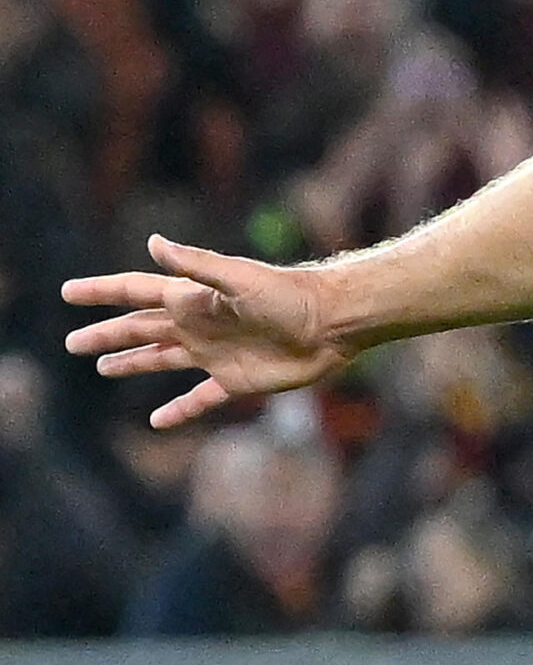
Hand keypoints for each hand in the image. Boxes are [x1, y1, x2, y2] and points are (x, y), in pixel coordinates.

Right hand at [62, 236, 353, 428]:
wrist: (333, 323)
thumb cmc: (289, 294)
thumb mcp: (239, 276)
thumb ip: (196, 264)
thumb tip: (152, 242)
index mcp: (193, 299)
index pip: (136, 292)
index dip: (102, 293)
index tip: (68, 291)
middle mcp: (198, 325)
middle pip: (140, 329)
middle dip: (106, 335)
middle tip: (72, 343)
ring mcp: (215, 354)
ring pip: (162, 359)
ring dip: (133, 363)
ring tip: (104, 368)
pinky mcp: (236, 381)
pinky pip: (200, 399)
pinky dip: (179, 411)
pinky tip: (158, 422)